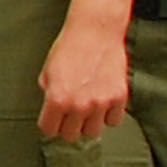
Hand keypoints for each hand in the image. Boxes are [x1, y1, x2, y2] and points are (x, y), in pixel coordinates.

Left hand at [36, 0, 132, 139]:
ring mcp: (101, 103)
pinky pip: (113, 121)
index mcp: (57, 99)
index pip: (49, 130)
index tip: (53, 120)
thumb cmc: (70, 46)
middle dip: (68, 126)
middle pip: (71, 136)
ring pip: (93, 132)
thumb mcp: (48, 70)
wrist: (95, 30)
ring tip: (88, 109)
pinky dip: (109, 115)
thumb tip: (51, 109)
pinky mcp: (119, 98)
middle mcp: (78, 105)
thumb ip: (49, 93)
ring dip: (89, 123)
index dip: (50, 124)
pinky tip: (104, 103)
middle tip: (70, 114)